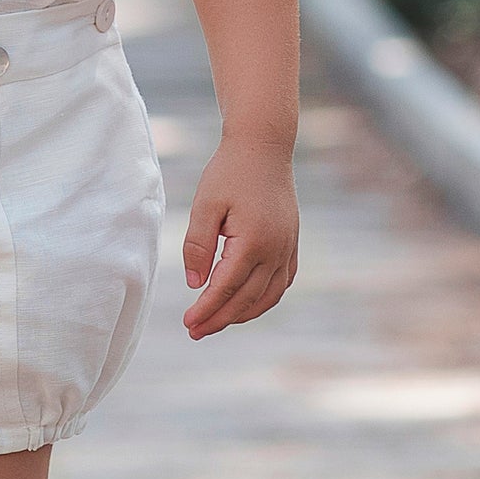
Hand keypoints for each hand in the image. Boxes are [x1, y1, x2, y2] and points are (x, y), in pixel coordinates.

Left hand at [179, 134, 297, 336]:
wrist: (263, 147)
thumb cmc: (229, 172)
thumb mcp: (205, 205)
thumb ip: (197, 246)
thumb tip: (195, 285)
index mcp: (254, 241)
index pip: (226, 287)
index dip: (206, 309)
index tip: (187, 323)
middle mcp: (276, 250)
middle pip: (247, 299)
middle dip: (220, 319)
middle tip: (195, 331)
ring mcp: (288, 248)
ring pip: (268, 296)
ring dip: (243, 314)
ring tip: (217, 322)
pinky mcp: (292, 244)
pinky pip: (281, 283)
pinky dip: (263, 299)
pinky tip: (246, 304)